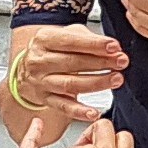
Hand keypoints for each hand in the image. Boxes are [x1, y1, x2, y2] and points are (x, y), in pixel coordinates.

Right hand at [7, 23, 126, 114]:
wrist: (27, 68)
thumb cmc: (52, 49)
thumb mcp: (65, 34)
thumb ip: (87, 38)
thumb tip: (112, 48)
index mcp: (44, 39)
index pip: (70, 41)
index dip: (94, 44)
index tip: (114, 47)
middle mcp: (39, 61)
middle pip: (72, 63)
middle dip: (101, 62)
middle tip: (121, 62)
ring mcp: (41, 82)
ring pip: (70, 84)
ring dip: (96, 83)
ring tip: (116, 79)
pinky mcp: (45, 99)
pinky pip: (63, 107)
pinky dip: (79, 111)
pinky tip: (94, 112)